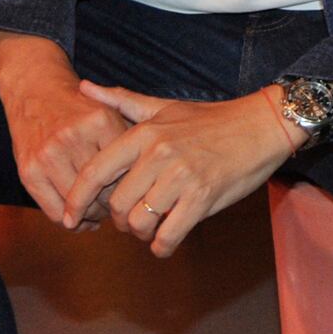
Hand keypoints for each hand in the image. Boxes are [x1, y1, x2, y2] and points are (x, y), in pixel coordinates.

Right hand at [0, 30, 128, 228]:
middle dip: (114, 206)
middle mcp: (74, 137)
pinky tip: (77, 218)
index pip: (126, 170)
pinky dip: (68, 220)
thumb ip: (131, 138)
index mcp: (101, 121)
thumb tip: (151, 180)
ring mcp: (49, 155)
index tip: (136, 195)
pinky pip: (53, 210)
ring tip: (99, 215)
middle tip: (119, 210)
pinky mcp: (29, 171)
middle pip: (103, 189)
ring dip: (91, 216)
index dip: (134, 188)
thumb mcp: (110, 110)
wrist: (35, 91)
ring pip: (78, 205)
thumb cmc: (79, 107)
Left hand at [64, 82, 299, 256]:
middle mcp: (159, 154)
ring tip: (150, 228)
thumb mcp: (165, 106)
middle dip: (117, 221)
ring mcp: (181, 177)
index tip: (70, 218)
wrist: (262, 125)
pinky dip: (162, 246)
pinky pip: (169, 234)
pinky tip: (165, 241)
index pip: (95, 172)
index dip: (76, 200)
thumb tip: (84, 87)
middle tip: (129, 220)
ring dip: (140, 233)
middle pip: (116, 204)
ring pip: (140, 222)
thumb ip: (122, 101)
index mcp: (145, 134)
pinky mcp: (203, 197)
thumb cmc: (212, 118)